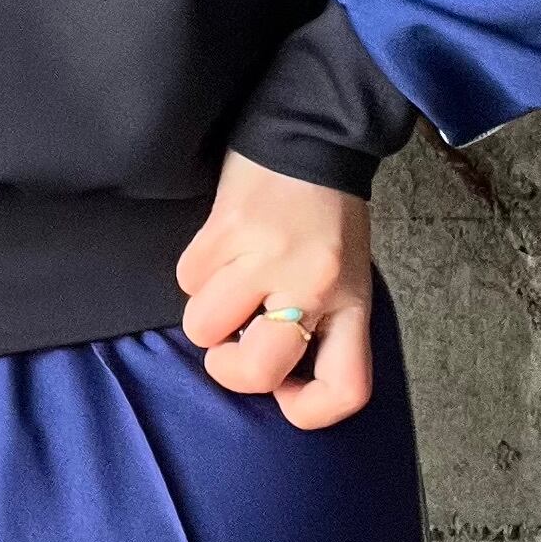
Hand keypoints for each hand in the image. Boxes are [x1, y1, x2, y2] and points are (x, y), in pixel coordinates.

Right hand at [175, 150, 374, 430]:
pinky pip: (188, 277)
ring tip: (227, 282)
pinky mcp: (226, 226)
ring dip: (206, 311)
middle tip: (232, 345)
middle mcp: (314, 283)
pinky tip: (220, 249)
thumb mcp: (347, 273)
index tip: (287, 390)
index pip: (346, 389)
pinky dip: (196, 271)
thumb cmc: (327, 213)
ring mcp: (267, 255)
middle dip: (230, 369)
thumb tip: (272, 374)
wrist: (311, 131)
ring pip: (205, 325)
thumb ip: (321, 322)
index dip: (308, 409)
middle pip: (259, 370)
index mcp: (352, 300)